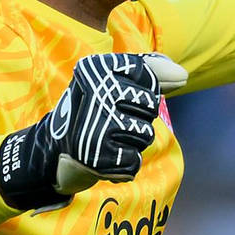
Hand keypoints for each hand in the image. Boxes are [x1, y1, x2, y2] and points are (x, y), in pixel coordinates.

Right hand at [0, 52, 187, 211]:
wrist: (51, 150)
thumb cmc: (93, 111)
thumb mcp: (114, 81)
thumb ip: (151, 73)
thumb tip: (183, 75)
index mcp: (97, 68)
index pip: (149, 78)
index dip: (142, 92)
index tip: (120, 96)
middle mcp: (96, 93)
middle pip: (150, 106)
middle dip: (138, 118)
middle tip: (108, 121)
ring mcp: (96, 125)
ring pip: (145, 136)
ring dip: (131, 143)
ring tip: (106, 139)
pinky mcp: (97, 156)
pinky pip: (134, 162)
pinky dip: (123, 165)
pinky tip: (104, 158)